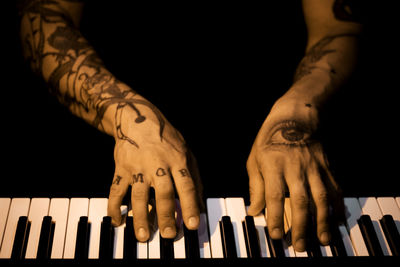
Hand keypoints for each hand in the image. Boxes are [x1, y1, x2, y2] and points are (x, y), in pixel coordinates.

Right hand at [107, 97, 202, 241]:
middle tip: (169, 235)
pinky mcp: (121, 168)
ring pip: (139, 195)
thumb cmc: (167, 139)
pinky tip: (117, 220)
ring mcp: (138, 167)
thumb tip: (201, 205)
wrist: (138, 119)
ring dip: (141, 217)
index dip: (190, 206)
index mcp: (178, 160)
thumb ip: (194, 177)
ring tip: (143, 236)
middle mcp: (158, 164)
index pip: (186, 186)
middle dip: (166, 216)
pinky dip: (115, 206)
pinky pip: (116, 190)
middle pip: (163, 193)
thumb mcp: (186, 152)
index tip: (193, 225)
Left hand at [246, 97, 343, 251]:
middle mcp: (295, 167)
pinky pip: (334, 188)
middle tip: (299, 246)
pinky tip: (337, 220)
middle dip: (301, 226)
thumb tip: (253, 211)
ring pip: (321, 197)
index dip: (275, 216)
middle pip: (300, 200)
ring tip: (323, 239)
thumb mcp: (255, 160)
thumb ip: (256, 186)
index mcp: (273, 165)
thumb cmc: (269, 140)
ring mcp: (313, 167)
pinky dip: (337, 206)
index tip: (274, 234)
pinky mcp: (326, 167)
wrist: (294, 118)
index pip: (275, 195)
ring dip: (323, 220)